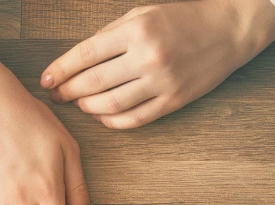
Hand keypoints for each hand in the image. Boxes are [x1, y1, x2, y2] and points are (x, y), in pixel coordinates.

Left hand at [42, 0, 274, 128]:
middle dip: (68, 91)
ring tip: (78, 104)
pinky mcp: (173, 102)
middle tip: (56, 96)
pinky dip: (112, 121)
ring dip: (88, 108)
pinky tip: (101, 116)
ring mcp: (161, 83)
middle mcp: (147, 57)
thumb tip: (79, 59)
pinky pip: (134, 119)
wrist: (228, 30)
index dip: (61, 70)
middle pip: (94, 84)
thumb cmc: (182, 18)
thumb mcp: (144, 12)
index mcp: (136, 30)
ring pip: (111, 106)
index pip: (86, 54)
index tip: (46, 80)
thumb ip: (111, 34)